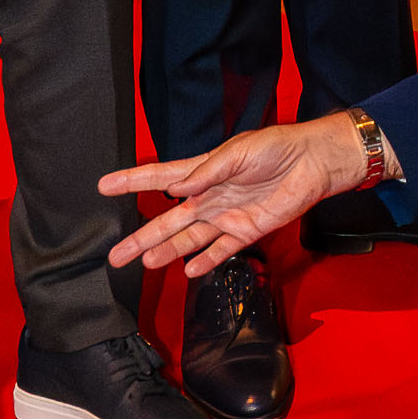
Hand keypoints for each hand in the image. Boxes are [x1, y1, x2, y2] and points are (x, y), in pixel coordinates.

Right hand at [104, 113, 363, 274]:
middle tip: (114, 255)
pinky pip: (221, 250)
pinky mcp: (246, 232)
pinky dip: (206, 262)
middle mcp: (209, 197)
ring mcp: (226, 216)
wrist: (314, 162)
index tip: (103, 186)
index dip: (132, 181)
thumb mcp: (240, 151)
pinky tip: (188, 271)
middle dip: (141, 236)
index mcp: (204, 171)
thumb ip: (207, 170)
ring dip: (166, 253)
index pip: (160, 178)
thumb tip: (176, 188)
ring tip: (144, 264)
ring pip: (188, 240)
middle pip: (168, 221)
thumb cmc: (276, 147)